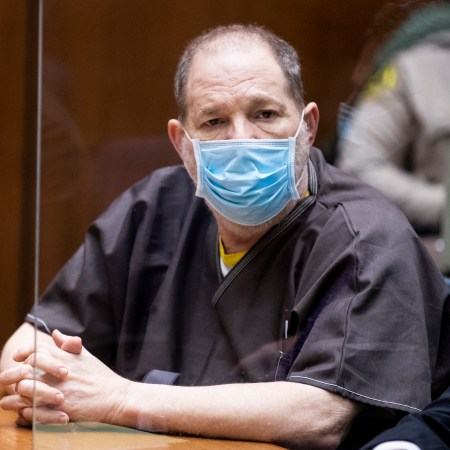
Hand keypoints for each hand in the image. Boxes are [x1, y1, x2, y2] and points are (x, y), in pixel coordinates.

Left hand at [0, 330, 127, 425]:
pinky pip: (34, 410)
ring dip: (15, 394)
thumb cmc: (101, 377)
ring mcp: (60, 391)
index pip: (37, 349)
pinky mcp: (61, 409)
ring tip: (9, 399)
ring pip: (26, 390)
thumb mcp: (86, 356)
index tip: (17, 357)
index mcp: (66, 358)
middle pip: (27, 369)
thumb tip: (55, 333)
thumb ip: (69, 344)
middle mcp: (60, 373)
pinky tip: (22, 411)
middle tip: (4, 379)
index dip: (24, 351)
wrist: (116, 397)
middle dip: (12, 374)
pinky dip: (24, 411)